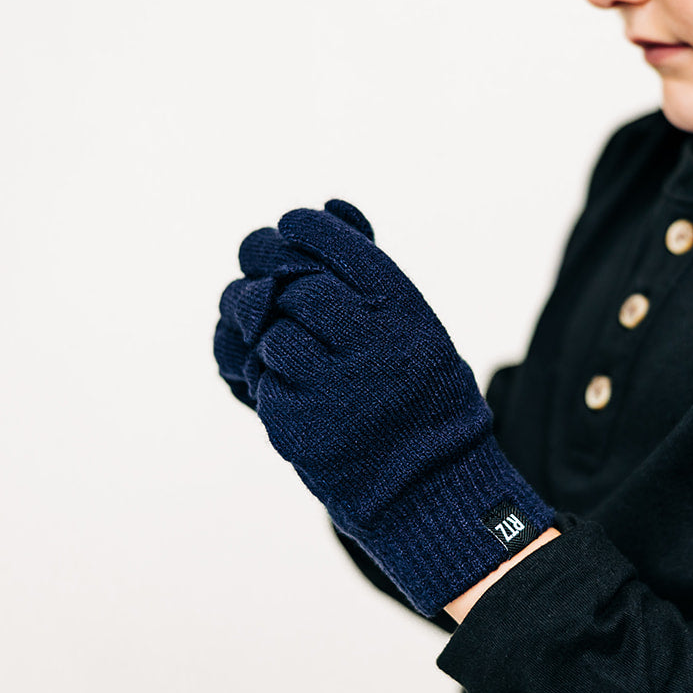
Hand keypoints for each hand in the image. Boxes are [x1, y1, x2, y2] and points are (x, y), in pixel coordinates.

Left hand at [213, 199, 552, 616]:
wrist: (430, 489)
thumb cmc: (421, 397)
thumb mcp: (416, 326)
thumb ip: (367, 270)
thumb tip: (331, 204)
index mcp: (401, 306)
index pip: (330, 240)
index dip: (299, 229)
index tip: (289, 231)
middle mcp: (367, 338)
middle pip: (291, 282)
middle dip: (272, 279)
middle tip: (268, 285)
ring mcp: (328, 383)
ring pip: (269, 331)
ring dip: (272, 337)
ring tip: (296, 353)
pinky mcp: (295, 422)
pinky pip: (262, 380)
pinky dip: (270, 381)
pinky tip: (298, 392)